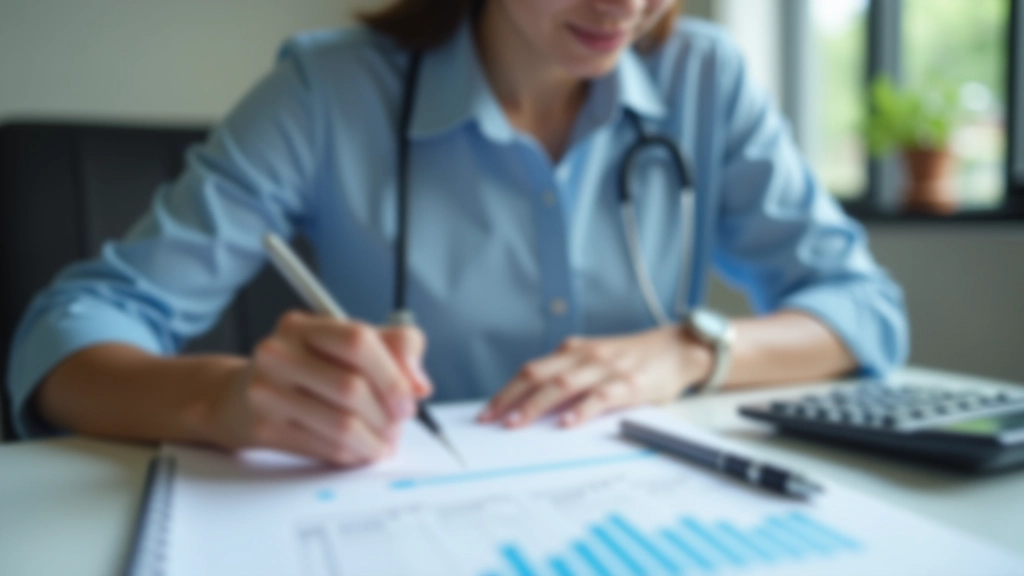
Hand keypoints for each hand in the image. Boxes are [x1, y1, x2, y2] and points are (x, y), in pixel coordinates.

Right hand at [209, 311, 431, 466]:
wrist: (236, 398)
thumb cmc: (303, 369)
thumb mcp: (343, 346)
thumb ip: (393, 349)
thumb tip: (420, 384)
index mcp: (302, 326)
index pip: (358, 341)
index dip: (392, 373)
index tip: (409, 397)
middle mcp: (279, 353)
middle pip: (351, 387)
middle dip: (387, 414)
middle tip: (398, 425)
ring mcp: (266, 392)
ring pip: (341, 424)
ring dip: (374, 440)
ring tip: (384, 442)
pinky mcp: (264, 429)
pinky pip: (326, 448)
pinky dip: (354, 454)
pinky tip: (360, 450)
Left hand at [478, 326, 711, 427]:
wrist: (678, 348)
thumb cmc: (633, 360)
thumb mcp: (595, 361)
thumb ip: (570, 377)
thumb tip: (535, 408)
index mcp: (573, 350)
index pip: (531, 370)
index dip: (506, 390)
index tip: (486, 412)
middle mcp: (584, 355)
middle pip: (538, 374)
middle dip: (510, 397)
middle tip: (490, 419)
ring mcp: (606, 368)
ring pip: (563, 384)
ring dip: (537, 404)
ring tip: (517, 423)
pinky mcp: (629, 383)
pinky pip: (601, 396)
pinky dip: (582, 410)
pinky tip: (568, 423)